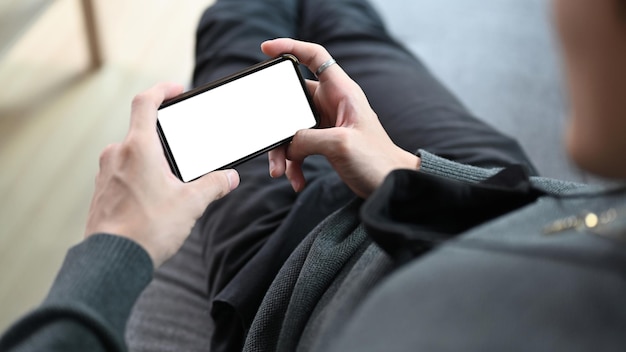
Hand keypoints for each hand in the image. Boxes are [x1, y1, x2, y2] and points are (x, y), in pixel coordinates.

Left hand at [84, 83, 239, 267]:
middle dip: (164, 141)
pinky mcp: (100, 192)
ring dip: (152, 162)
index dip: (162, 90)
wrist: (113, 261)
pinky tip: (154, 201)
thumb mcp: (191, 204)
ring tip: (171, 185)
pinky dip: (139, 179)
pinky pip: (122, 175)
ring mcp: (105, 174)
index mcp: (138, 148)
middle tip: (183, 154)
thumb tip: (230, 178)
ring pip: (132, 156)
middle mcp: (116, 155)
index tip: (176, 91)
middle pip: (142, 132)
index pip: (145, 102)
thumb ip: (214, 185)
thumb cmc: (148, 229)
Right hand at [262, 38, 419, 197]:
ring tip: (280, 172)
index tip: (266, 49)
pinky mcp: (324, 143)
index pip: (315, 57)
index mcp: (342, 92)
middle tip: (270, 143)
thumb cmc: (377, 160)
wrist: (391, 185)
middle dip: (277, 123)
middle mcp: (332, 104)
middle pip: (292, 100)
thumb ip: (307, 138)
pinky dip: (293, 164)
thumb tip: (287, 145)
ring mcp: (327, 124)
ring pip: (291, 128)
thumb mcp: (340, 145)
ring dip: (282, 151)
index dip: (290, 47)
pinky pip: (298, 148)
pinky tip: (295, 180)